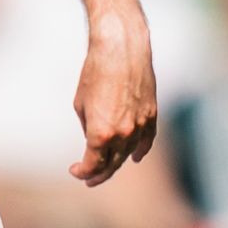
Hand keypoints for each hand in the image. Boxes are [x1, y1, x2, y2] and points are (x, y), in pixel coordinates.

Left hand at [71, 22, 159, 183]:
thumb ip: (89, 128)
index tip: (75, 170)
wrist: (121, 49)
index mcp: (101, 133)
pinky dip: (140, 150)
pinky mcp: (152, 114)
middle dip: (98, 174)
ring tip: (108, 167)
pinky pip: (147, 140)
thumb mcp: (81, 104)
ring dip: (117, 163)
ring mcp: (140, 125)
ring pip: (129, 154)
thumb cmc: (95, 72)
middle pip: (111, 164)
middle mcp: (123, 134)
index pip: (92, 165)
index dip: (82, 172)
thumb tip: (95, 140)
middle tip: (89, 179)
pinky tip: (134, 158)